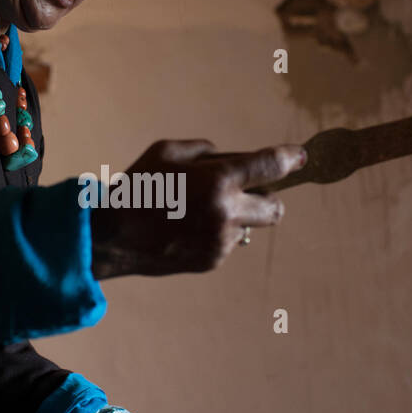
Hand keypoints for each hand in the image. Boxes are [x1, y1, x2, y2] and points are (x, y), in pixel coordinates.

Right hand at [89, 140, 305, 278]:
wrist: (111, 236)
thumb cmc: (139, 186)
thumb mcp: (169, 151)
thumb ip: (208, 153)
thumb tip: (232, 162)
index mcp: (218, 181)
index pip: (269, 166)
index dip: (289, 159)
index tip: (299, 156)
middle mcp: (226, 213)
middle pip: (276, 209)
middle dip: (269, 198)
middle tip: (249, 192)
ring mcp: (221, 241)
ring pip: (248, 226)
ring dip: (234, 216)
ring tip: (197, 211)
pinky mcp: (212, 260)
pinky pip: (228, 242)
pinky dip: (216, 233)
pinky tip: (187, 228)